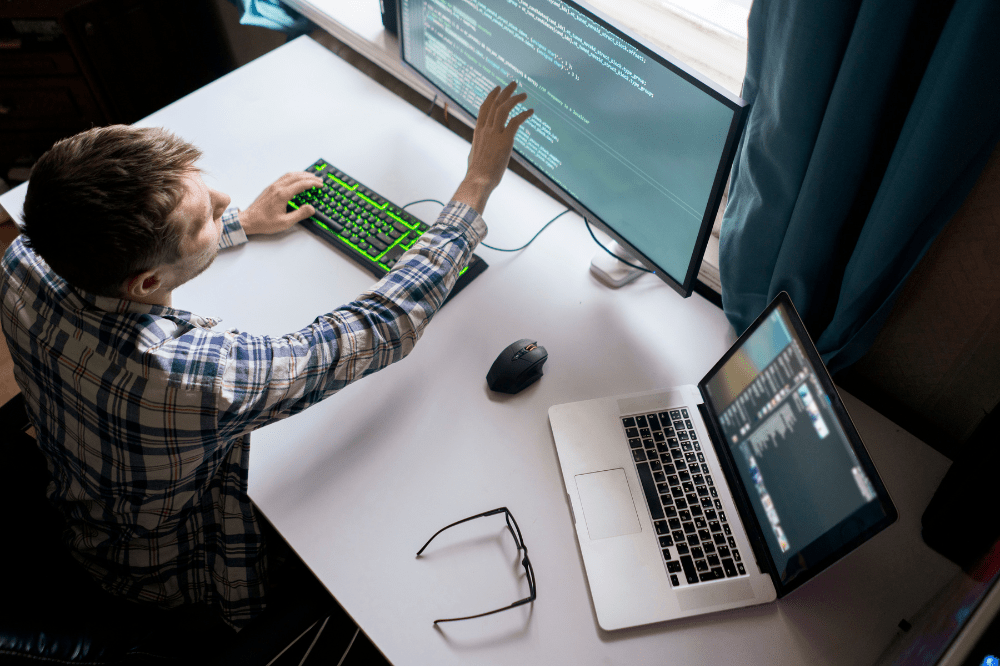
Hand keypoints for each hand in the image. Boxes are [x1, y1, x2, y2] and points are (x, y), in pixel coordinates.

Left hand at [239, 171, 323, 234]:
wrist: (248, 220)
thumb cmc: (264, 222)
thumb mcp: (285, 222)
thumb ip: (300, 214)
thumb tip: (311, 208)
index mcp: (282, 195)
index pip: (301, 184)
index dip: (313, 183)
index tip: (320, 184)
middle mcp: (277, 187)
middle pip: (296, 177)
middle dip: (309, 177)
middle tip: (318, 179)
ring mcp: (273, 186)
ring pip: (289, 175)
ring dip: (301, 174)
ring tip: (310, 176)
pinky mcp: (269, 188)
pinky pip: (283, 177)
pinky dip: (293, 176)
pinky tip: (296, 178)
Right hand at [452, 82, 533, 213]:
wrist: (478, 180)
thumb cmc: (476, 174)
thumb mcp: (474, 156)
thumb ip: (478, 150)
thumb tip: (476, 154)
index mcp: (478, 132)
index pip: (484, 108)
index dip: (491, 96)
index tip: (498, 88)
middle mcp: (485, 129)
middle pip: (495, 103)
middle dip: (505, 92)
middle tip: (514, 84)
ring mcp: (495, 134)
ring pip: (504, 108)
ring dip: (515, 99)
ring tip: (524, 94)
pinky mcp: (505, 140)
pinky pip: (515, 121)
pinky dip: (524, 114)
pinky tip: (530, 111)